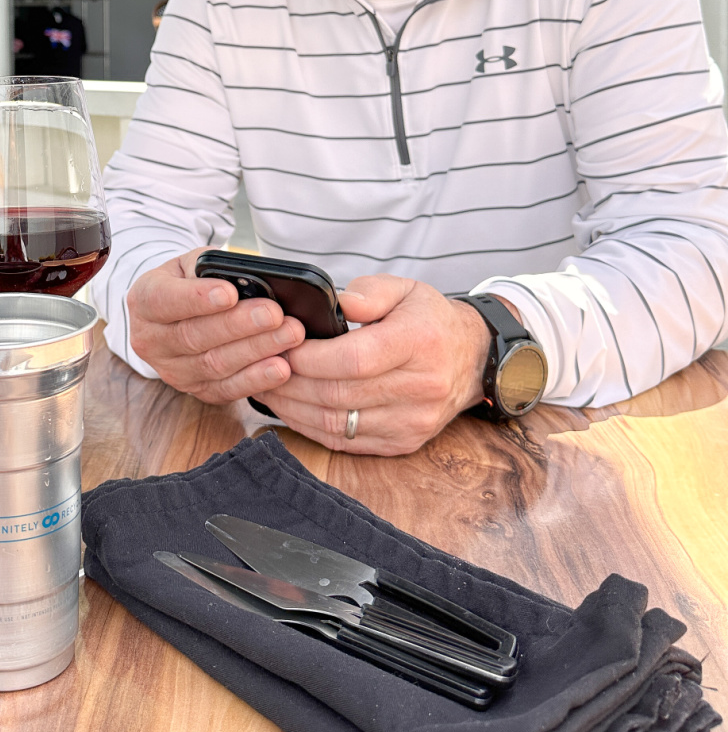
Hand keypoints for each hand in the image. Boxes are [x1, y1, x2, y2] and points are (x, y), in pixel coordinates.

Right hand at [125, 249, 304, 404]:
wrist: (175, 313)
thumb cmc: (189, 281)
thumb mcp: (190, 263)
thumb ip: (210, 267)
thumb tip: (247, 279)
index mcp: (144, 300)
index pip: (165, 301)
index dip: (197, 299)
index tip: (230, 293)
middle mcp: (150, 339)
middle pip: (195, 336)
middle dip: (239, 325)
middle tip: (275, 314)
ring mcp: (171, 370)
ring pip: (213, 364)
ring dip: (255, 351)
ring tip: (288, 337)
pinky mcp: (195, 390)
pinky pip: (226, 389)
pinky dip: (256, 380)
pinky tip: (280, 368)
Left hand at [262, 275, 495, 455]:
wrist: (470, 359)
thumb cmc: (429, 320)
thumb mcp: (405, 289)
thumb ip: (368, 292)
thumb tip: (334, 304)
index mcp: (419, 343)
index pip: (354, 359)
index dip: (309, 357)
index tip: (281, 347)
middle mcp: (421, 388)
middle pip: (339, 394)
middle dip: (291, 383)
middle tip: (260, 368)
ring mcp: (413, 421)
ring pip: (338, 424)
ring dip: (294, 409)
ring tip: (267, 388)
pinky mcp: (404, 442)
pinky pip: (346, 443)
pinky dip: (311, 427)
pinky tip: (291, 409)